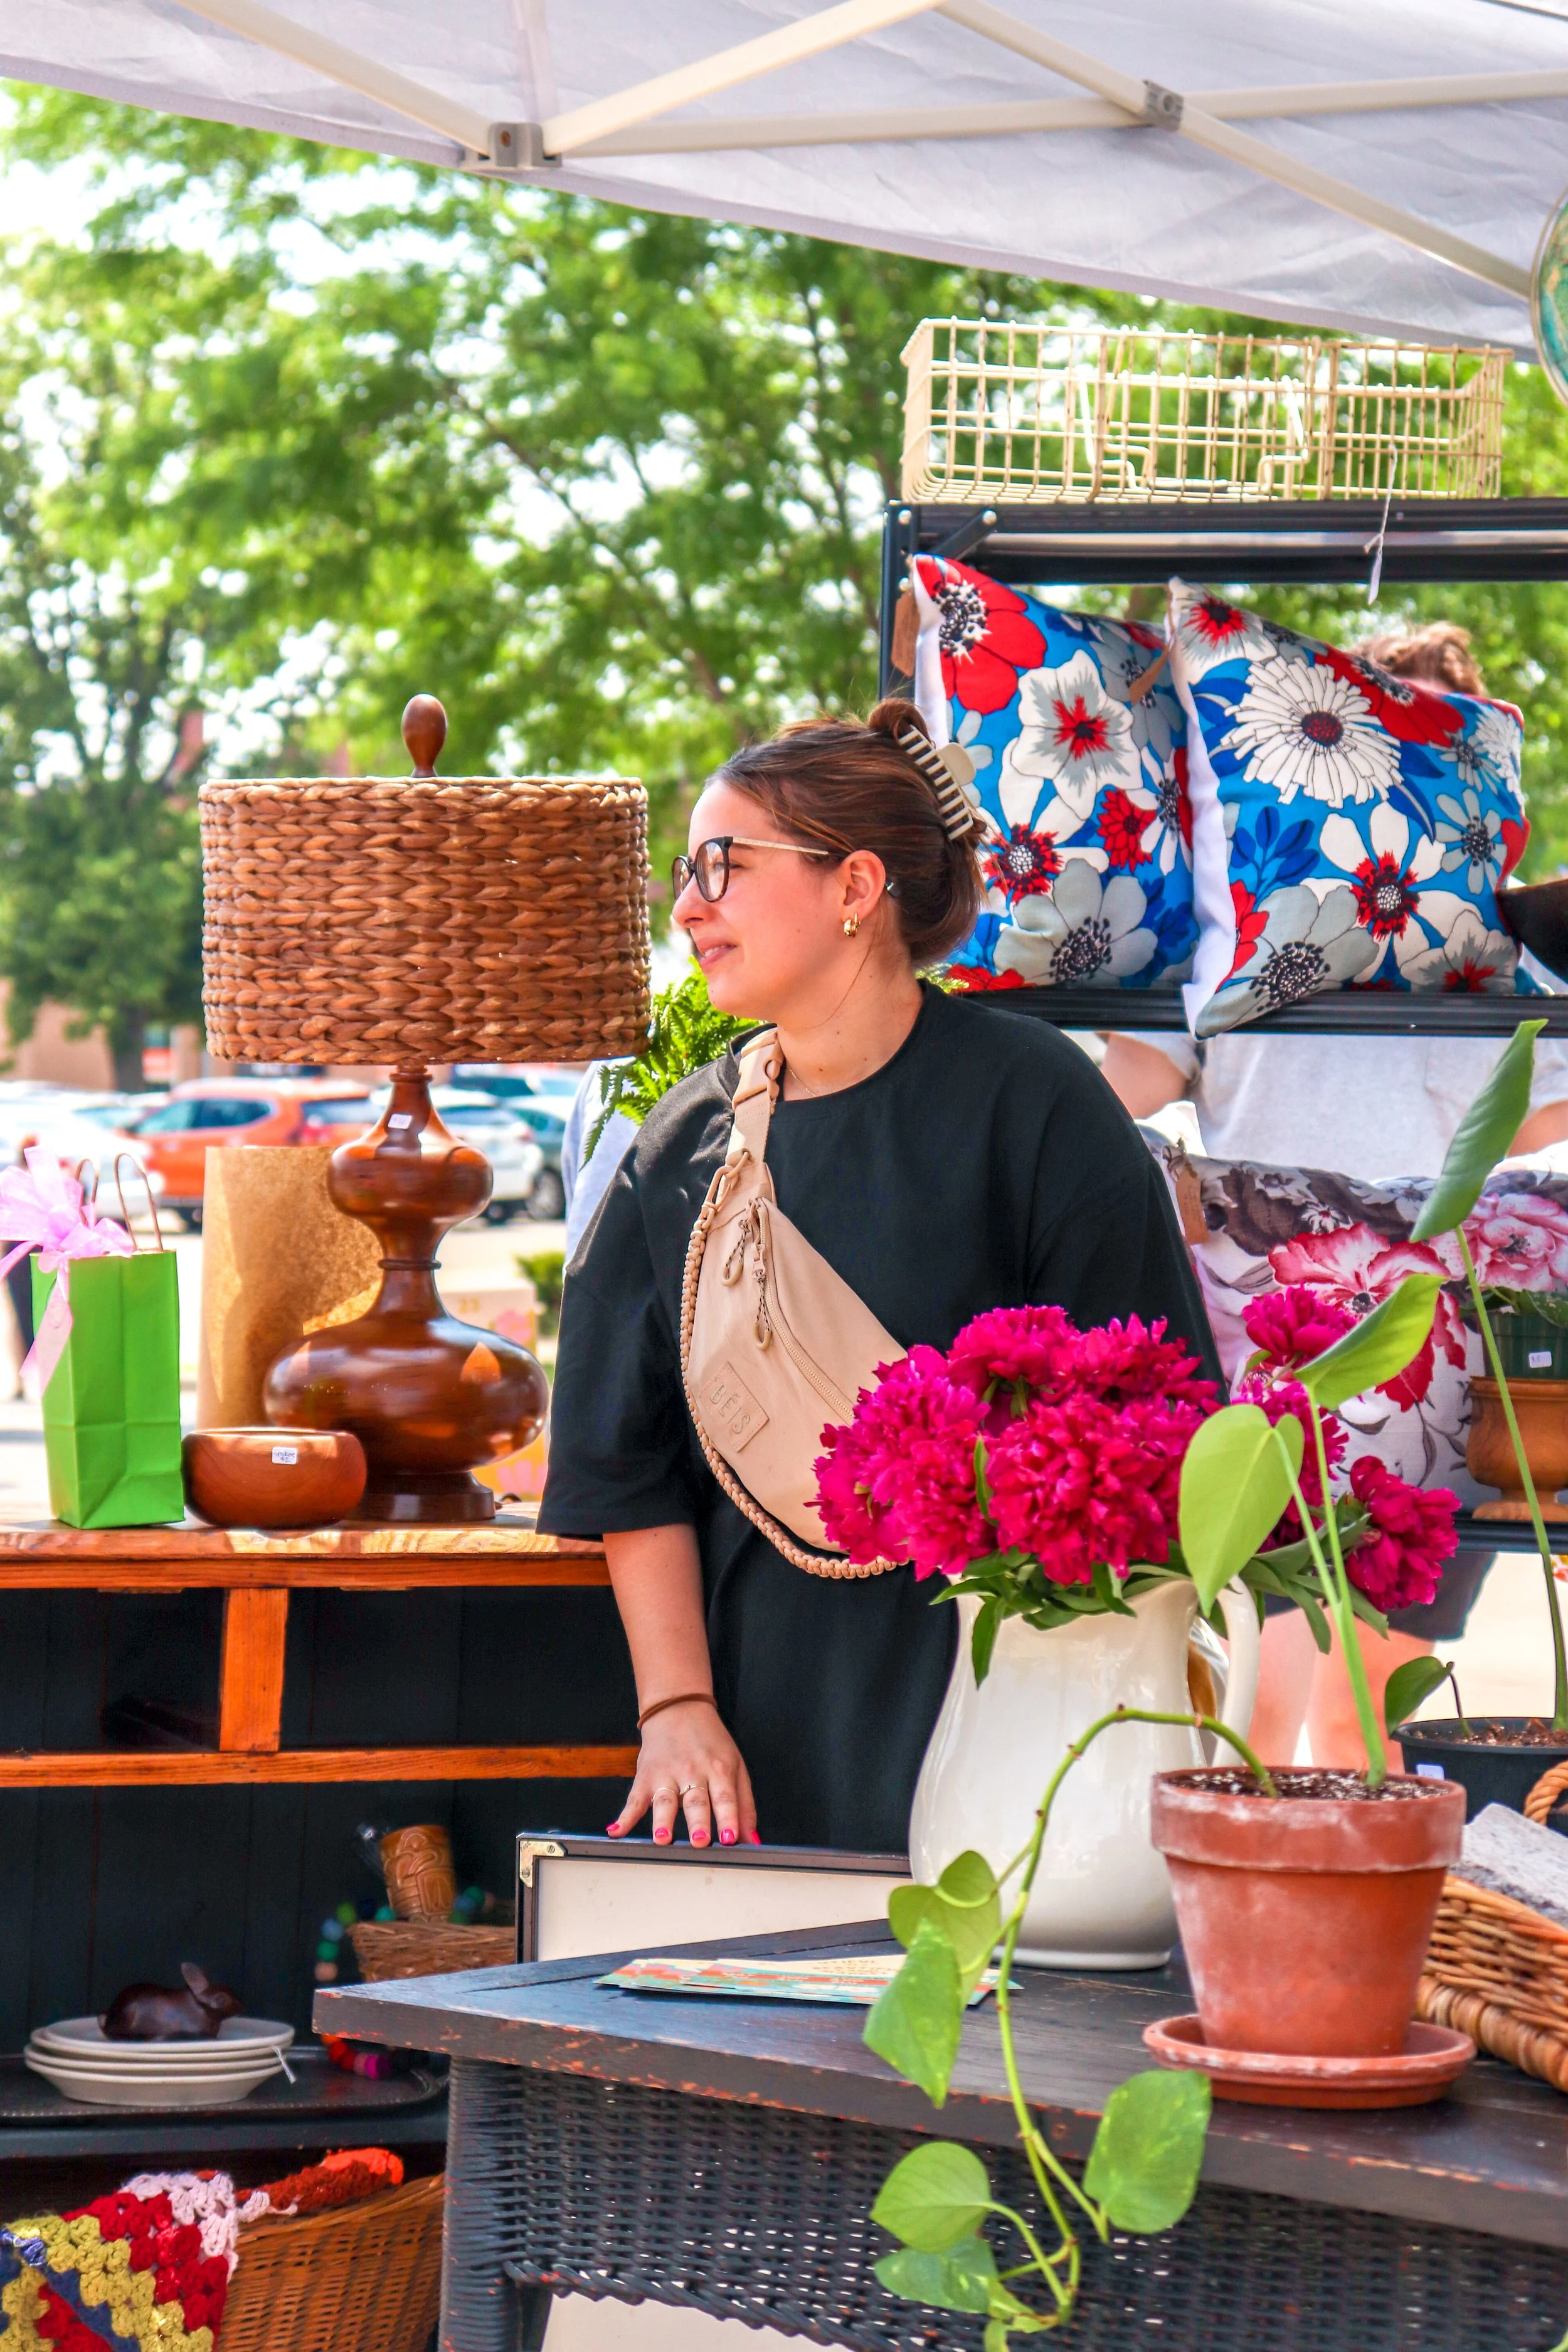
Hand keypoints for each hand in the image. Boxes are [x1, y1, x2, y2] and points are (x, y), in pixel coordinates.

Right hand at [609, 1700, 758, 1847]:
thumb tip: (752, 1841)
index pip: (725, 1797)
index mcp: (719, 1770)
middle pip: (696, 1801)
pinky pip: (634, 1799)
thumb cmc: (710, 1743)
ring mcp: (666, 1774)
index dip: (729, 1818)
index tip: (731, 1839)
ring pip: (665, 1800)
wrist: (678, 1709)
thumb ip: (744, 1804)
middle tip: (700, 1842)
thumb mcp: (736, 1766)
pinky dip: (624, 1816)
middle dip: (698, 1823)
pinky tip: (616, 1831)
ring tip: (663, 1839)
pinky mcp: (645, 1777)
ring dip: (663, 1821)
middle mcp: (693, 1771)